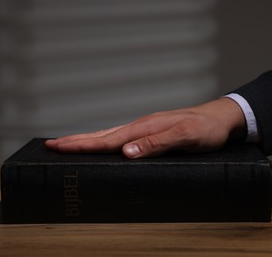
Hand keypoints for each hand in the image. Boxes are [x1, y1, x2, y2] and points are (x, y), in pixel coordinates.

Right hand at [45, 97, 245, 157]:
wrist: (220, 117)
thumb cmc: (205, 129)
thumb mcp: (185, 137)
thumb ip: (157, 144)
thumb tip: (126, 152)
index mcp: (144, 128)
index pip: (107, 139)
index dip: (81, 145)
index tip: (58, 146)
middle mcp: (140, 126)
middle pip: (101, 135)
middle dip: (75, 141)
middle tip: (51, 145)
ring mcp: (144, 128)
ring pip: (109, 135)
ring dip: (87, 140)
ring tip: (68, 144)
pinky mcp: (150, 132)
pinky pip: (121, 137)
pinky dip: (104, 141)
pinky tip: (103, 145)